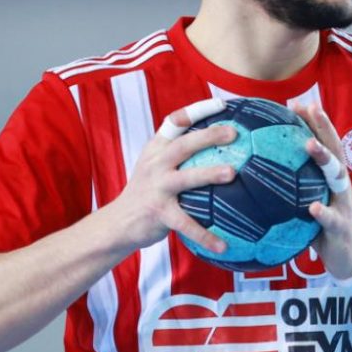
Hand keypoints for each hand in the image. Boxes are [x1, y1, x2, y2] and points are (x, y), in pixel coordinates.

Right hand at [113, 99, 234, 253]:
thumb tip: (222, 146)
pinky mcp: (159, 213)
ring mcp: (157, 188)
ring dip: (209, 174)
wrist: (118, 223)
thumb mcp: (155, 166)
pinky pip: (186, 224)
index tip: (223, 105)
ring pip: (186, 178)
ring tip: (232, 173)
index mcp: (156, 150)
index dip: (198, 110)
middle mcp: (155, 164)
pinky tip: (224, 246)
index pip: (175, 121)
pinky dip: (205, 236)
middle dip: (208, 135)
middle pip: (183, 144)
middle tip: (233, 132)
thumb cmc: (146, 192)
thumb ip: (179, 155)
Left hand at [293, 102, 351, 279]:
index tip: (297, 103)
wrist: (347, 257)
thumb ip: (291, 186)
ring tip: (310, 145)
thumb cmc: (321, 226)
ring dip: (325, 159)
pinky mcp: (342, 227)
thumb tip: (256, 170)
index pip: (324, 143)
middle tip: (310, 108)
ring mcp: (343, 203)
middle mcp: (340, 184)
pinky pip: (331, 218)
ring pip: (337, 177)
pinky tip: (311, 207)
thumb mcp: (306, 201)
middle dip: (324, 127)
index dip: (313, 122)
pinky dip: (322, 212)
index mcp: (330, 177)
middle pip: (334, 150)